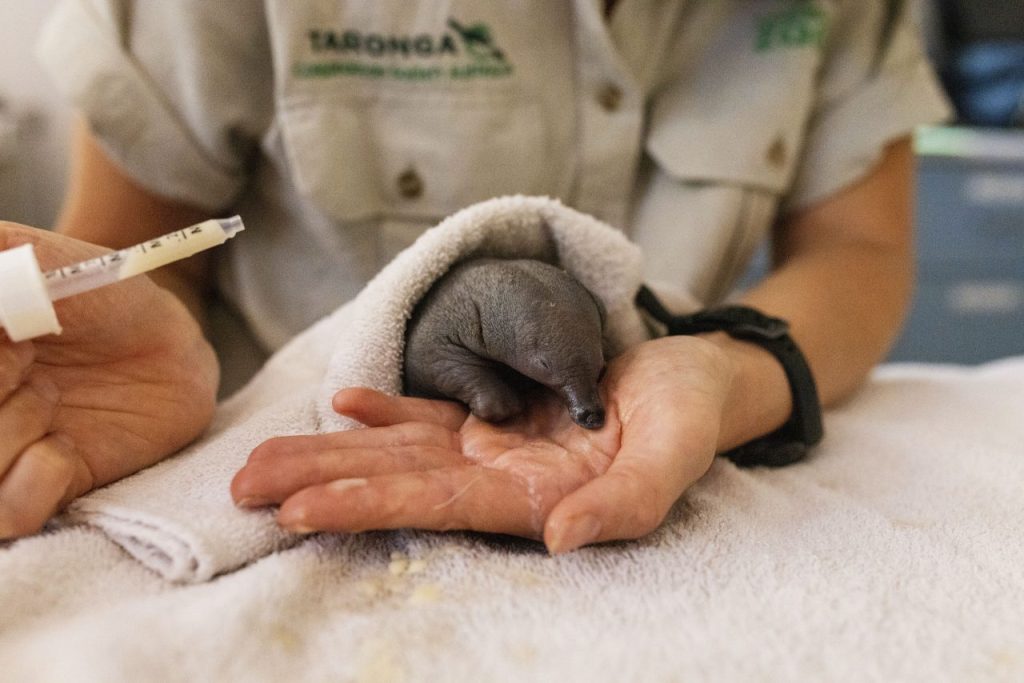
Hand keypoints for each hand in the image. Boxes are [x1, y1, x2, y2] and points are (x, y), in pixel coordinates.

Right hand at [0, 223, 217, 538]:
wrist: (163, 335)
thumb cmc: (87, 292)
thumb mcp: (22, 257)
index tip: (10, 332)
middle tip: (28, 354)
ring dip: (8, 429)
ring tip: (47, 395)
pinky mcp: (36, 495)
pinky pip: (9, 515)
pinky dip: (41, 476)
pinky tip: (65, 445)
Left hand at [232, 336, 735, 552]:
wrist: (694, 379)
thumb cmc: (688, 418)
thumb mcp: (672, 459)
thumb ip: (624, 504)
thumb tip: (562, 540)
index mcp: (536, 497)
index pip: (437, 507)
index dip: (370, 507)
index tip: (301, 512)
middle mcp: (501, 476)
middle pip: (397, 482)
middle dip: (323, 484)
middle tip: (245, 491)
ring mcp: (494, 443)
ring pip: (399, 448)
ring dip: (333, 451)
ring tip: (264, 458)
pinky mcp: (498, 411)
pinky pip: (433, 410)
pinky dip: (388, 406)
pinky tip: (344, 400)